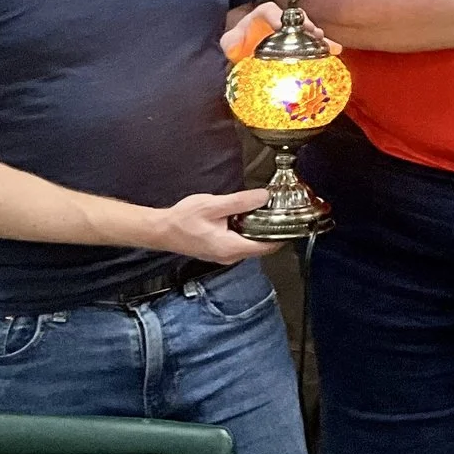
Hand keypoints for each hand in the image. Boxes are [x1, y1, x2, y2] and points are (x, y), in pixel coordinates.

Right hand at [149, 189, 280, 262]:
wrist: (161, 230)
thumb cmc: (183, 219)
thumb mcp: (214, 205)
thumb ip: (241, 202)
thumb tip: (264, 197)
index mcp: (231, 248)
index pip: (266, 247)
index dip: (281, 235)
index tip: (292, 222)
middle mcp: (229, 256)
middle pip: (260, 247)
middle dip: (271, 231)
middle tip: (279, 213)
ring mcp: (223, 255)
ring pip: (250, 245)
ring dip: (258, 231)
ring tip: (265, 212)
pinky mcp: (218, 251)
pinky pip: (240, 243)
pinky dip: (246, 232)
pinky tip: (245, 218)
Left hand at [220, 0, 345, 63]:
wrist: (247, 50)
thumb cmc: (241, 42)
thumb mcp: (230, 41)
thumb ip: (230, 42)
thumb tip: (234, 48)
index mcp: (264, 14)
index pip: (270, 11)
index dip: (276, 16)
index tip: (281, 25)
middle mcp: (282, 20)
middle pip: (295, 18)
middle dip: (304, 24)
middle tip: (312, 32)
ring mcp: (293, 31)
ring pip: (307, 30)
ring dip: (317, 36)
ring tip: (327, 42)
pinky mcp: (300, 44)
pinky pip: (313, 43)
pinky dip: (324, 46)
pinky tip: (336, 50)